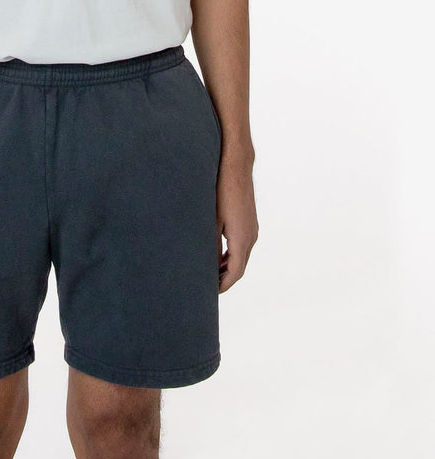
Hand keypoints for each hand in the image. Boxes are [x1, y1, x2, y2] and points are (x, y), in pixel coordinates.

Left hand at [216, 151, 258, 292]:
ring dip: (228, 267)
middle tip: (208, 288)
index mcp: (242, 239)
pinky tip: (217, 255)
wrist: (236, 165)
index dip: (223, 285)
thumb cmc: (221, 189)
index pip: (235, 272)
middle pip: (239, 267)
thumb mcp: (211, 218)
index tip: (211, 293)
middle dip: (225, 279)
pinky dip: (231, 255)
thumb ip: (210, 242)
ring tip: (210, 274)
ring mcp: (252, 228)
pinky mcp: (249, 220)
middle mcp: (251, 236)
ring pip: (241, 256)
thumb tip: (206, 263)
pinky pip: (242, 245)